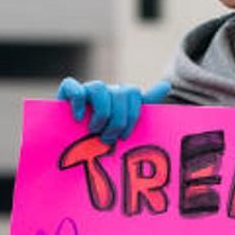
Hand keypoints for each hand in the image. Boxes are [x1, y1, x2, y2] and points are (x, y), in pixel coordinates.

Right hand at [56, 77, 171, 144]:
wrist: (68, 149)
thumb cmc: (99, 140)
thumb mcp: (123, 129)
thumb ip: (145, 105)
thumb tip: (166, 85)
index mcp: (121, 99)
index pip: (134, 95)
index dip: (133, 115)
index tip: (125, 136)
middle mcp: (106, 92)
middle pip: (121, 92)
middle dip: (118, 120)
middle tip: (108, 139)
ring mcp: (86, 90)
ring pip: (100, 87)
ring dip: (101, 113)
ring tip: (94, 130)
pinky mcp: (67, 92)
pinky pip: (74, 86)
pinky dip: (78, 102)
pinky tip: (79, 118)